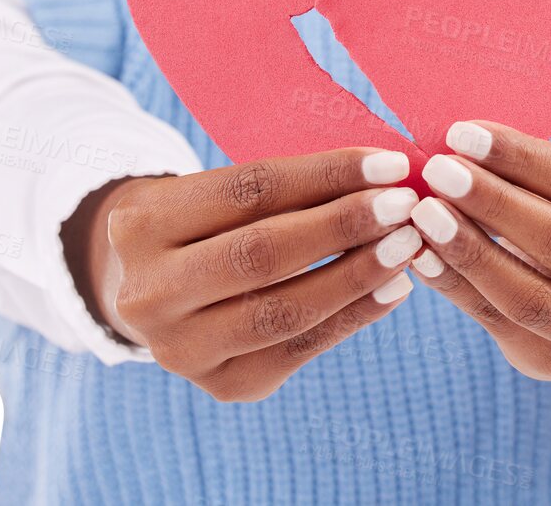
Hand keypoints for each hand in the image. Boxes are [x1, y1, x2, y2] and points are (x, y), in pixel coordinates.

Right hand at [62, 147, 426, 402]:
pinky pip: (300, 349)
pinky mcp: (223, 387)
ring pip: (284, 310)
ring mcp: (181, 350)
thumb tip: (382, 174)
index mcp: (142, 223)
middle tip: (405, 206)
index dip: (326, 175)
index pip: (250, 190)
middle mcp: (149, 293)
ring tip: (408, 246)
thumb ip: (287, 187)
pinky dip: (354, 316)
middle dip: (344, 226)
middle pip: (262, 253)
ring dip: (358, 275)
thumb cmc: (205, 223)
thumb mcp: (217, 193)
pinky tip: (394, 288)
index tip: (390, 164)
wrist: (156, 292)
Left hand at [401, 119, 550, 380]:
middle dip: (493, 204)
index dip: (523, 159)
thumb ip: (541, 172)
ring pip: (531, 297)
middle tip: (438, 171)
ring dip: (469, 250)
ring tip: (425, 213)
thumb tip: (461, 145)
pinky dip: (457, 289)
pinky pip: (502, 325)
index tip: (463, 134)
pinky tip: (425, 257)